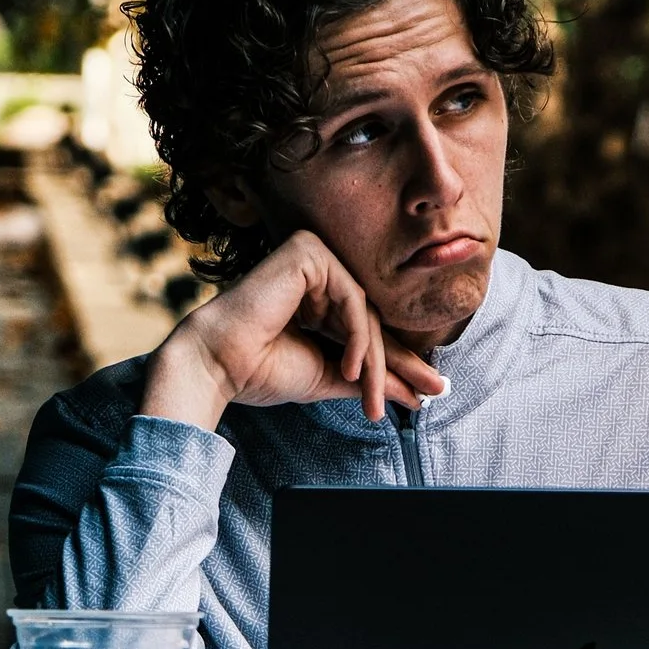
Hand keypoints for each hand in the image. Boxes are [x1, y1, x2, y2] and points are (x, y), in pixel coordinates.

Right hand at [140, 230, 447, 429]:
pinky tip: (350, 368)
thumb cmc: (261, 371)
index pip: (365, 331)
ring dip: (374, 358)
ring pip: (365, 312)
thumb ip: (369, 379)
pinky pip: (351, 297)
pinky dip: (357, 335)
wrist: (219, 365)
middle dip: (398, 363)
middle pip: (371, 320)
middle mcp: (315, 275)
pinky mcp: (307, 252)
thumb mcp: (328, 377)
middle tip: (429, 391)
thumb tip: (419, 393)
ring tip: (370, 396)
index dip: (396, 365)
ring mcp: (311, 259)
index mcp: (316, 302)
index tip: (426, 393)